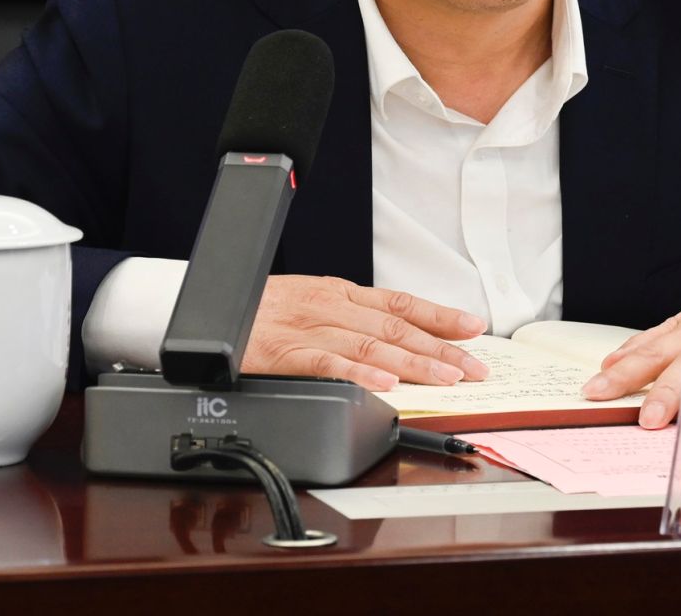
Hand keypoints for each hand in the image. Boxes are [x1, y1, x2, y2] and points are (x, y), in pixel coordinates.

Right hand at [239, 275, 492, 390]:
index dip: (440, 316)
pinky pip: (327, 364)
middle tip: (475, 367)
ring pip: (371, 346)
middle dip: (441, 348)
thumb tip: (394, 341)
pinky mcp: (283, 354)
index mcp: (339, 294)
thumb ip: (348, 319)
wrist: (205, 308)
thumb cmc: (258, 310)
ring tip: (445, 377)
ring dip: (413, 363)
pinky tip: (384, 385)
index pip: (400, 303)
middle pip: (396, 327)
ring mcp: (307, 330)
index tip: (473, 328)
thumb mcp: (310, 303)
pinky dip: (358, 374)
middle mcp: (330, 308)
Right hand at [580, 279, 680, 428]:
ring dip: (623, 363)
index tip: (651, 420)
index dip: (672, 398)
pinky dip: (637, 343)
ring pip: (657, 340)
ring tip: (595, 382)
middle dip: (630, 379)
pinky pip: (664, 328)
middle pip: (665, 355)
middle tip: (598, 397)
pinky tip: (617, 357)